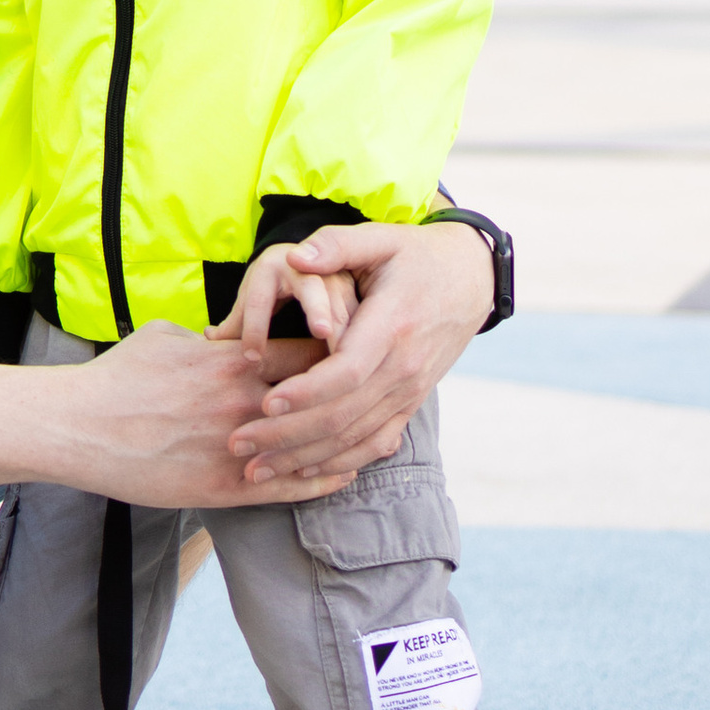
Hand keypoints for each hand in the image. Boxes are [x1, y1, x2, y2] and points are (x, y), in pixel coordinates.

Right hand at [0, 323, 362, 510]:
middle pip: (324, 396)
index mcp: (235, 361)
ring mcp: (238, 448)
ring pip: (316, 446)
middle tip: (396, 388)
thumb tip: (229, 335)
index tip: (368, 345)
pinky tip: (345, 474)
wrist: (80, 427)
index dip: (345, 346)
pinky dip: (323, 480)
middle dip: (361, 392)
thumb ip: (211, 338)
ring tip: (388, 437)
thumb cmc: (119, 376)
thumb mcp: (168, 336)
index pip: (310, 348)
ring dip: (355, 442)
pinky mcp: (224, 488)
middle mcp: (245, 403)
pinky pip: (289, 487)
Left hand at [225, 223, 497, 487]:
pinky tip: (302, 472)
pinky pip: (375, 443)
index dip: (306, 392)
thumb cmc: (417, 256)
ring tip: (256, 470)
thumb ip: (336, 245)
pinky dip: (339, 462)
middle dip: (287, 435)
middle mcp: (404, 368)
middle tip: (238, 442)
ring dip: (303, 458)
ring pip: (354, 438)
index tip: (265, 404)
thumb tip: (296, 256)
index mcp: (393, 326)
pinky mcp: (410, 403)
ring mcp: (409, 391)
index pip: (348, 371)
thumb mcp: (381, 237)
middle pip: (343, 415)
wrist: (472, 280)